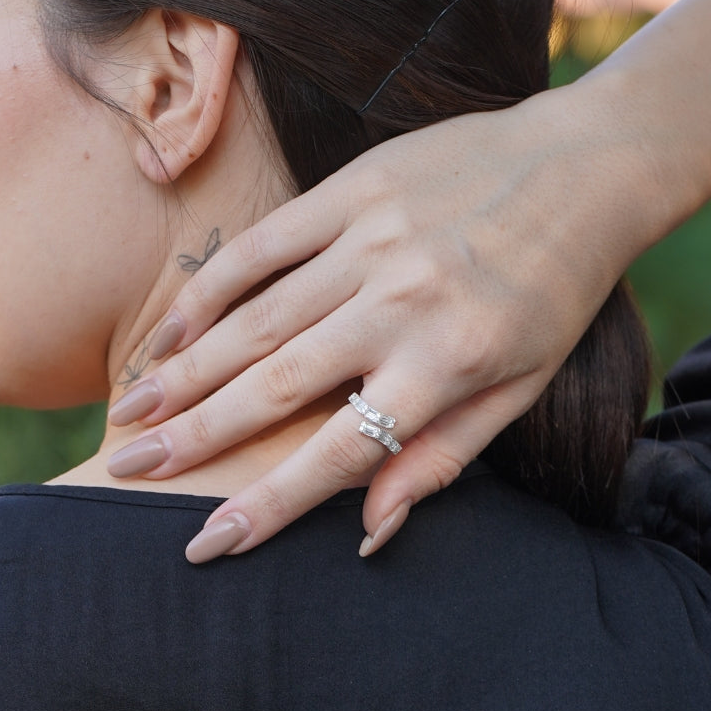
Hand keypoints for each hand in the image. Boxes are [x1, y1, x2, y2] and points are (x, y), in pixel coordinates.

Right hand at [108, 82, 636, 560]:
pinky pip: (263, 246)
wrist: (584, 166)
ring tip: (130, 414)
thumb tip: (369, 532)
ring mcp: (371, 240)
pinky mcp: (353, 190)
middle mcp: (402, 302)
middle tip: (126, 470)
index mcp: (449, 361)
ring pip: (256, 318)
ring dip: (185, 371)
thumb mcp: (521, 386)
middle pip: (274, 384)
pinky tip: (168, 330)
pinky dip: (209, 290)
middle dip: (193, 436)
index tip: (204, 544)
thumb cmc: (555, 291)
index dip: (268, 505)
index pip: (339, 452)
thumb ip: (441, 456)